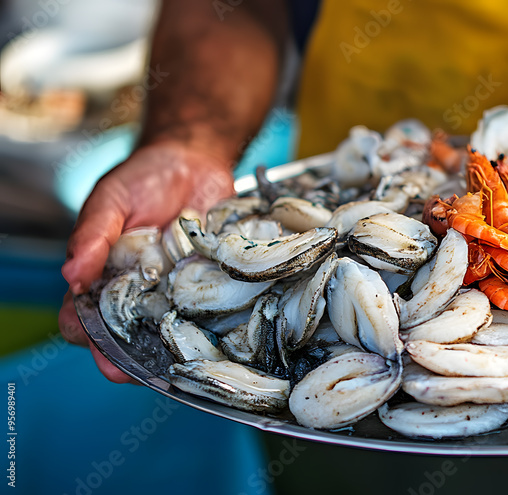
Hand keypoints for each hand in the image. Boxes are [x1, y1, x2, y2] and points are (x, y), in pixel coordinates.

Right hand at [59, 141, 234, 382]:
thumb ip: (93, 235)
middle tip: (135, 369)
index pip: (82, 317)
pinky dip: (214, 324)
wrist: (195, 161)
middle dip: (129, 357)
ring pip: (170, 333)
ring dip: (173, 348)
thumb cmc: (144, 178)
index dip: (85, 334)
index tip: (91, 341)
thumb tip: (72, 274)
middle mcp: (138, 292)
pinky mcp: (210, 285)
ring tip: (177, 360)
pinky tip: (218, 334)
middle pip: (127, 337)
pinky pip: (211, 312)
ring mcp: (175, 292)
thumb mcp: (111, 199)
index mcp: (103, 276)